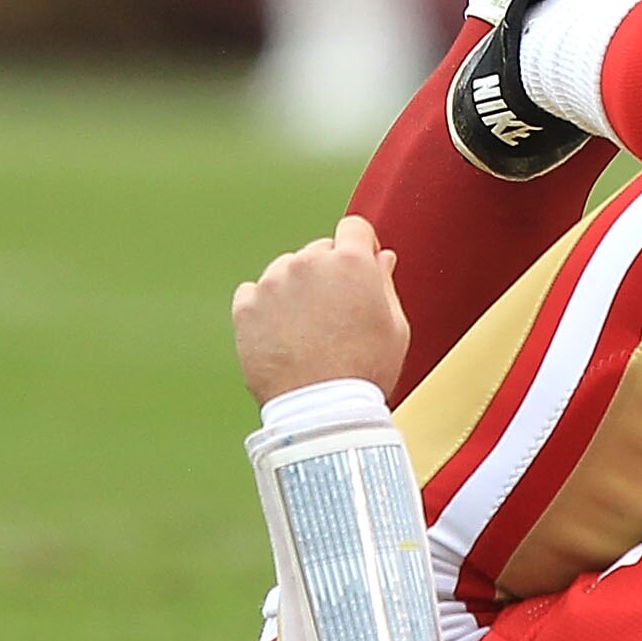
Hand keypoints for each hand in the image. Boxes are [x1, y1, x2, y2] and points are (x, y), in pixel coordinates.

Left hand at [233, 214, 410, 406]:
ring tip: (305, 331)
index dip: (359, 247)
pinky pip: (253, 294)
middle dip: (327, 273)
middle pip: (319, 251)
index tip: (358, 269)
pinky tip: (280, 335)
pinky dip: (264, 309)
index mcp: (351, 262)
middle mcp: (310, 262)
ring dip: (295, 289)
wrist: (321, 412)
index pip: (354, 228)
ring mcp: (274, 283)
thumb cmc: (364, 372)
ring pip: (285, 271)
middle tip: (333, 313)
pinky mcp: (246, 307)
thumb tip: (381, 258)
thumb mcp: (395, 326)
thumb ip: (384, 283)